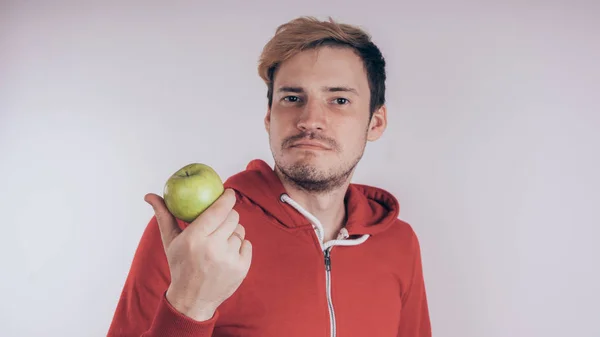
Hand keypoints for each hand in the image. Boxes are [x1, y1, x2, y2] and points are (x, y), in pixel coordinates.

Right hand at [144, 188, 251, 320]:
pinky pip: (247, 244)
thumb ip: (163, 215)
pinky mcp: (242, 268)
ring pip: (240, 231)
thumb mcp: (170, 241)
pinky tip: (227, 253)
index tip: (229, 192)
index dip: (227, 197)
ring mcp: (229, 259)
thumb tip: (150, 195)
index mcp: (195, 238)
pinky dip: (240, 246)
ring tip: (220, 241)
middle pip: (233, 217)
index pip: (218, 209)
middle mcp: (213, 247)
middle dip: (229, 214)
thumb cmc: (180, 265)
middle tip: (223, 218)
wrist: (192, 300)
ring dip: (232, 232)